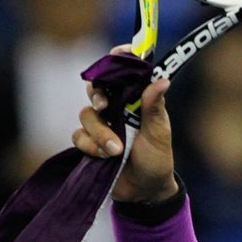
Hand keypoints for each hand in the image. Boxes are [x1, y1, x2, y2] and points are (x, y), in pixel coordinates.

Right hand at [72, 47, 177, 202]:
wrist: (144, 190)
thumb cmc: (157, 159)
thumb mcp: (159, 133)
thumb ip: (154, 107)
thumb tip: (162, 79)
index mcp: (137, 100)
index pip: (125, 73)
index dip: (120, 59)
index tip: (119, 51)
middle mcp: (117, 108)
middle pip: (96, 87)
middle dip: (96, 93)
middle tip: (103, 104)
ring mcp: (102, 124)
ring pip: (86, 114)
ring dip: (100, 133)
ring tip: (117, 150)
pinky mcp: (89, 142)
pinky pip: (79, 135)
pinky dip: (91, 146)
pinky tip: (106, 157)